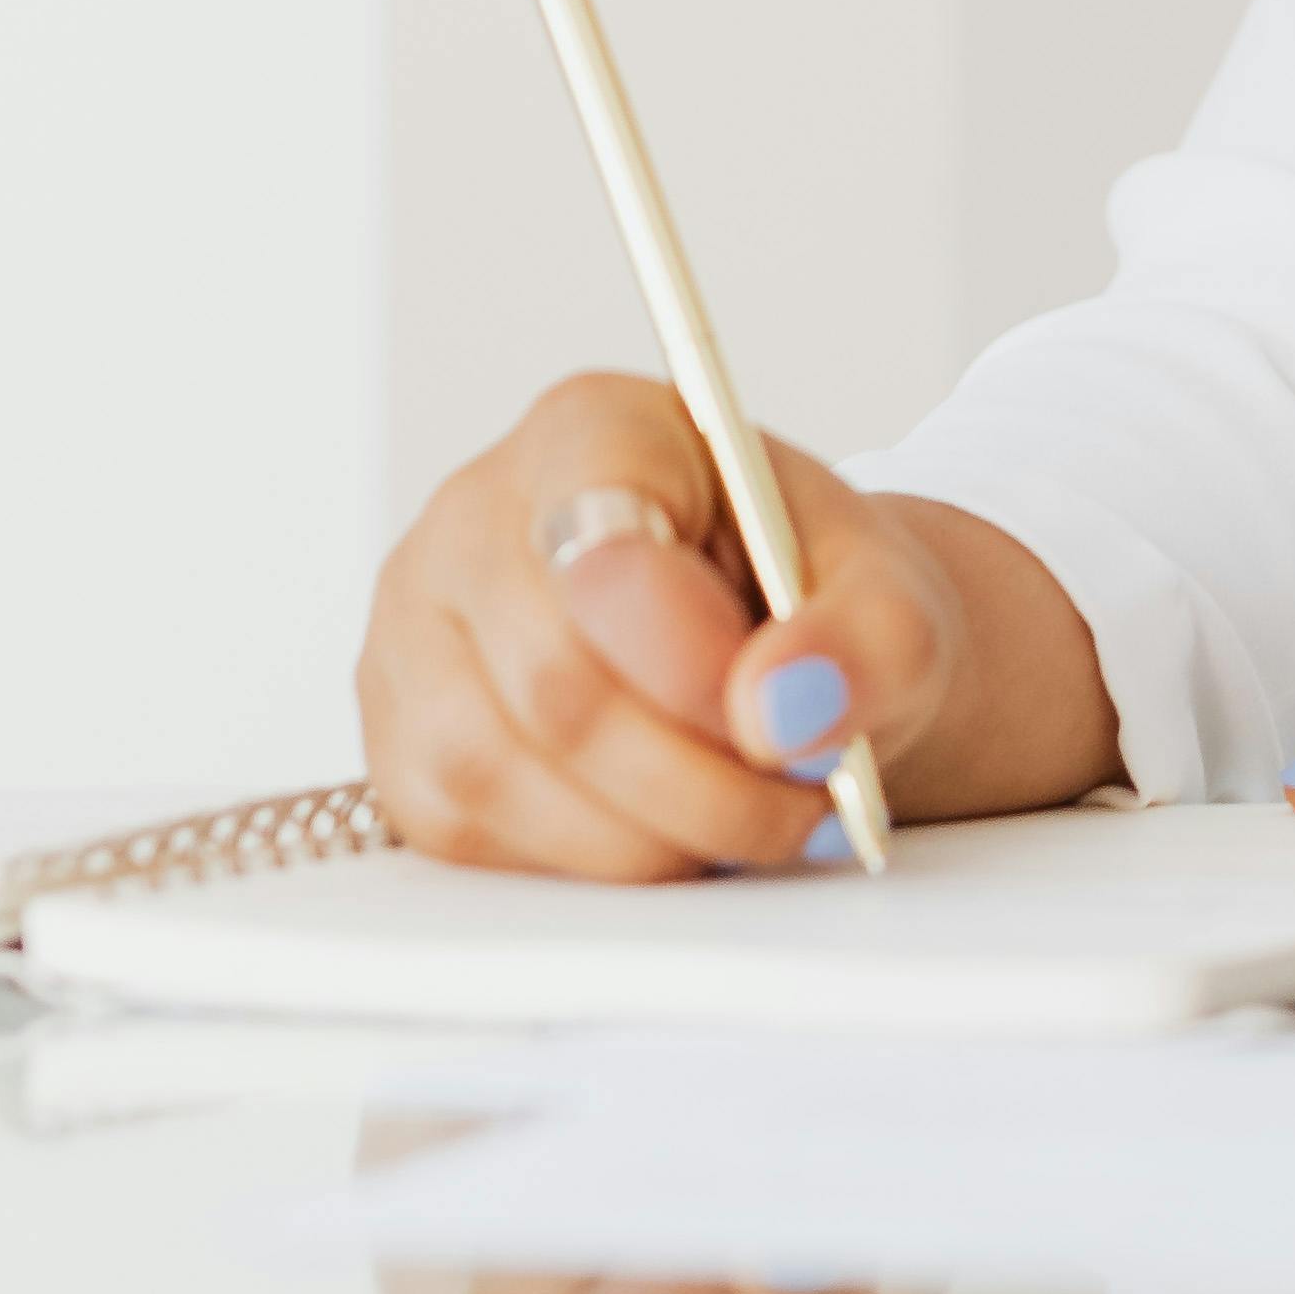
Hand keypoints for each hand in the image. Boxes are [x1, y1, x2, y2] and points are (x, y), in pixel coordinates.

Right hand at [355, 374, 1126, 875]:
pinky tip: (668, 832)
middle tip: (796, 801)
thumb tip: (789, 707)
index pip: (600, 543)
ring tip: (746, 820)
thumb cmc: (815, 602)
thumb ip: (872, 639)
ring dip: (646, 836)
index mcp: (591, 430)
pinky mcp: (402, 745)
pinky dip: (590, 863)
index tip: (785, 715)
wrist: (778, 654)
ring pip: (493, 773)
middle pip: (553, 682)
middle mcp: (473, 517)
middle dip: (696, 780)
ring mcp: (416, 633)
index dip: (692, 659)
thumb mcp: (892, 597)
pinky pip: (468, 836)